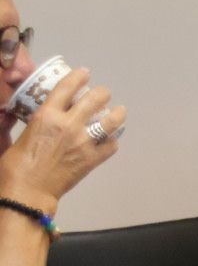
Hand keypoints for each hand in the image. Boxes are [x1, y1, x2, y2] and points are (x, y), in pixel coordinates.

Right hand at [0, 67, 125, 208]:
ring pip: (112, 120)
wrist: (27, 192)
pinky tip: (110, 139)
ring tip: (119, 111)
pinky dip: (113, 140)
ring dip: (117, 113)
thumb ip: (21, 123)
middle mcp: (68, 125)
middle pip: (95, 99)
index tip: (85, 73)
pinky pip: (112, 145)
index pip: (67, 87)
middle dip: (102, 93)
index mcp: (46, 116)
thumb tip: (11, 114)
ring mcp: (84, 142)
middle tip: (103, 94)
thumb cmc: (15, 166)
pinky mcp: (92, 159)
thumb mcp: (16, 136)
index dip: (79, 77)